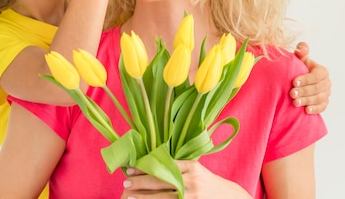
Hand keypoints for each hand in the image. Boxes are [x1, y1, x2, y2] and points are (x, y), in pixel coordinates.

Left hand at [121, 161, 250, 198]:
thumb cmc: (207, 181)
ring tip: (129, 196)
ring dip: (143, 197)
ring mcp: (191, 196)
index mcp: (190, 166)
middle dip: (140, 182)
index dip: (144, 168)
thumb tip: (151, 161)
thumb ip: (177, 165)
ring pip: (162, 197)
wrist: (230, 198)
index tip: (130, 169)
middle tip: (125, 182)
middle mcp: (190, 180)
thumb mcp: (195, 169)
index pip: (162, 165)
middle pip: (160, 181)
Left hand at [290, 42, 330, 113]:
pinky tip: (306, 110)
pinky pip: (322, 107)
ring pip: (319, 99)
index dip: (306, 79)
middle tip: (291, 93)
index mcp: (322, 71)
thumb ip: (301, 52)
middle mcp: (327, 83)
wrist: (301, 81)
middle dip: (304, 91)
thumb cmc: (300, 68)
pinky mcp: (324, 103)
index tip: (294, 82)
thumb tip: (300, 48)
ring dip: (307, 101)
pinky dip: (315, 109)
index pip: (316, 76)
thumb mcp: (301, 60)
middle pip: (317, 88)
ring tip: (295, 103)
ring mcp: (326, 94)